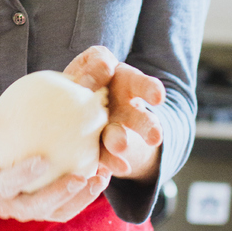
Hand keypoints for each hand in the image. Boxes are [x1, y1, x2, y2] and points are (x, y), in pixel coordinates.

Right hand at [0, 105, 108, 222]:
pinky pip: (68, 204)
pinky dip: (86, 192)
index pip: (4, 185)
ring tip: (101, 177)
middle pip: (34, 208)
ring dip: (81, 199)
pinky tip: (103, 170)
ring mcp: (28, 210)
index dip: (22, 176)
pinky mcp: (46, 208)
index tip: (43, 158)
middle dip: (58, 195)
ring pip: (56, 212)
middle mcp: (7, 206)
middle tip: (80, 176)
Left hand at [64, 45, 165, 185]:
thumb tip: (105, 67)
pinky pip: (101, 158)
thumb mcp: (92, 62)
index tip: (157, 96)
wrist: (74, 104)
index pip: (143, 86)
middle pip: (141, 120)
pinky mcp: (97, 149)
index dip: (151, 90)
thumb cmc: (87, 76)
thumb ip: (98, 61)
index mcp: (128, 85)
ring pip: (118, 140)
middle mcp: (126, 112)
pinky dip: (104, 164)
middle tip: (155, 136)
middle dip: (147, 127)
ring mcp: (112, 132)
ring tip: (119, 146)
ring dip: (120, 144)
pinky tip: (103, 169)